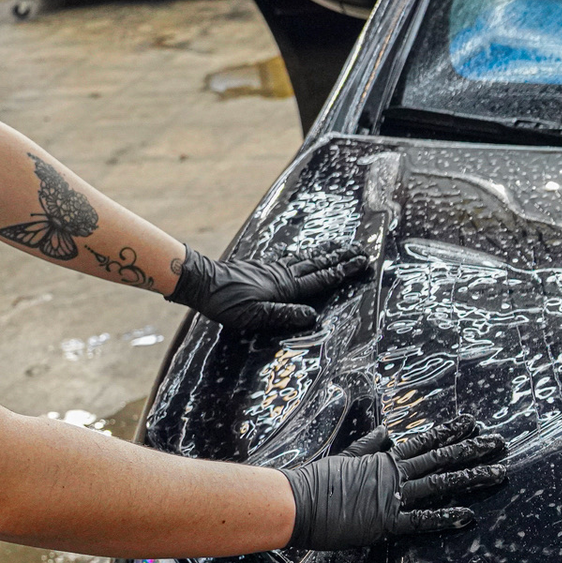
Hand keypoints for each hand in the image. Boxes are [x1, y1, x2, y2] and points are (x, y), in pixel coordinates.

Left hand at [170, 242, 367, 334]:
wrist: (200, 282)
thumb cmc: (225, 303)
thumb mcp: (254, 316)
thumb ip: (283, 314)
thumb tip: (312, 316)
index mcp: (284, 287)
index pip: (320, 279)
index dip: (342, 272)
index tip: (361, 263)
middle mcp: (282, 274)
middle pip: (317, 264)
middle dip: (340, 258)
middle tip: (360, 249)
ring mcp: (271, 268)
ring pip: (304, 258)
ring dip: (323, 253)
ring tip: (339, 246)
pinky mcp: (260, 266)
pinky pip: (286, 257)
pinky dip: (299, 253)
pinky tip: (301, 252)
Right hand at [278, 417, 507, 550]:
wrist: (296, 502)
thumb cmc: (315, 482)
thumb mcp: (346, 458)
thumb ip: (369, 446)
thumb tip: (387, 430)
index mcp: (385, 460)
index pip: (426, 442)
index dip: (451, 432)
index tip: (473, 422)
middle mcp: (394, 474)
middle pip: (442, 458)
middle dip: (473, 449)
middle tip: (499, 442)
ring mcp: (393, 496)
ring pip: (440, 483)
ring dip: (471, 477)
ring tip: (498, 472)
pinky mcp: (386, 520)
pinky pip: (421, 519)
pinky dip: (445, 518)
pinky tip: (468, 515)